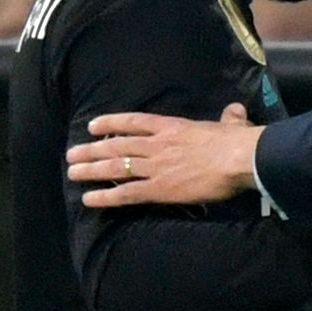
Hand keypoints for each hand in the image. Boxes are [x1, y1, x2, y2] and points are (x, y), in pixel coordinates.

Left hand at [71, 103, 262, 207]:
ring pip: (115, 167)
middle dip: (92, 150)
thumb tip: (236, 110)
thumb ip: (230, 118)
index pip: (133, 122)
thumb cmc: (237, 142)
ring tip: (72, 173)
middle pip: (116, 146)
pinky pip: (126, 193)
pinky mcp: (159, 189)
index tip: (93, 126)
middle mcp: (157, 145)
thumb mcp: (231, 124)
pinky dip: (105, 196)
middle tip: (72, 154)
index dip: (110, 123)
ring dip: (91, 170)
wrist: (239, 158)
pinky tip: (88, 199)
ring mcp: (155, 167)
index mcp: (172, 127)